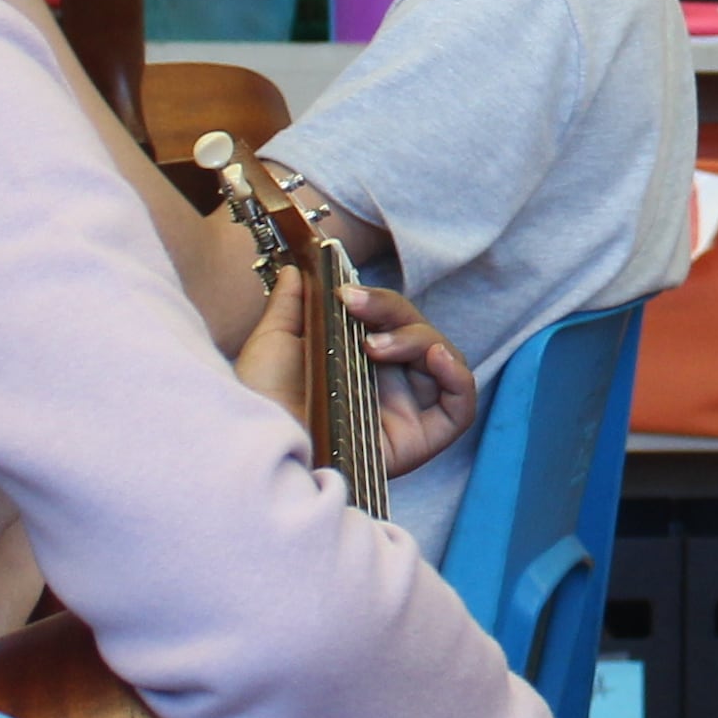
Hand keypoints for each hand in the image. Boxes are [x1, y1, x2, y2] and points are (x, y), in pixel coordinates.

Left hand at [232, 268, 478, 479]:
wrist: (257, 446)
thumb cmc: (259, 403)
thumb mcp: (271, 343)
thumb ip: (291, 304)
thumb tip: (299, 270)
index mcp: (358, 362)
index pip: (391, 320)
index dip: (378, 301)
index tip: (346, 294)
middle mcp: (387, 385)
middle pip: (419, 333)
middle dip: (393, 312)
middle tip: (357, 310)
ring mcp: (406, 411)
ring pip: (441, 359)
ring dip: (419, 338)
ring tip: (379, 345)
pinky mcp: (420, 439)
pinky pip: (460, 406)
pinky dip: (458, 376)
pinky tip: (435, 357)